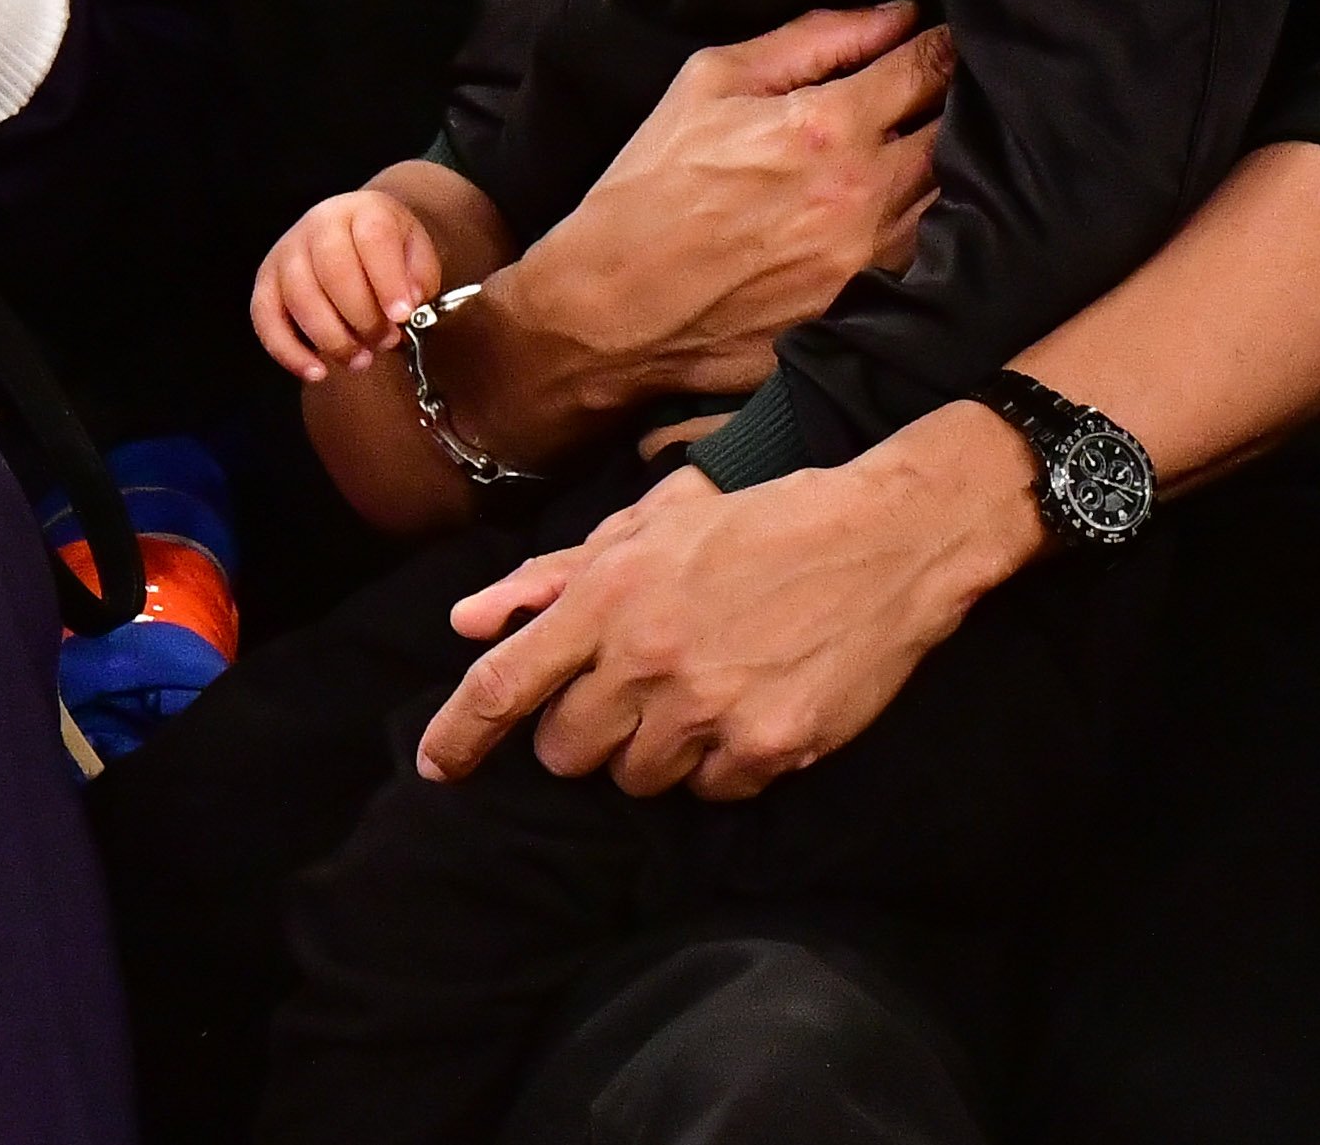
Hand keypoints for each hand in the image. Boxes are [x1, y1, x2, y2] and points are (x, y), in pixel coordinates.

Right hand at [253, 188, 447, 382]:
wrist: (354, 233)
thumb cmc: (387, 251)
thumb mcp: (416, 253)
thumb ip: (419, 277)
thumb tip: (408, 303)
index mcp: (363, 210)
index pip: (373, 237)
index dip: (388, 279)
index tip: (402, 315)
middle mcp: (319, 223)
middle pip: (333, 269)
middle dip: (362, 316)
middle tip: (385, 341)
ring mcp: (287, 251)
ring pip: (299, 296)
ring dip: (332, 338)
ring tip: (360, 360)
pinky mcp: (266, 281)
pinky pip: (265, 317)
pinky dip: (288, 351)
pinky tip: (316, 372)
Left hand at [418, 403, 1040, 799]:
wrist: (884, 540)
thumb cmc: (758, 524)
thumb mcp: (648, 528)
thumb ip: (550, 578)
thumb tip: (465, 621)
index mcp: (609, 594)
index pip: (504, 684)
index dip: (459, 734)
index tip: (435, 768)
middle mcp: (648, 658)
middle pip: (566, 750)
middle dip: (583, 730)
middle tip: (628, 689)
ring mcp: (708, 710)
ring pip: (634, 780)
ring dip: (650, 750)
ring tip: (695, 692)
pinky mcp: (766, 749)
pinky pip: (707, 794)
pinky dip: (716, 765)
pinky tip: (743, 710)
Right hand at [509, 5, 943, 411]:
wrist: (614, 306)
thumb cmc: (653, 186)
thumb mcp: (711, 81)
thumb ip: (813, 39)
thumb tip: (895, 15)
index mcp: (828, 125)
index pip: (930, 65)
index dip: (946, 44)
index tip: (947, 39)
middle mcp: (865, 193)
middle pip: (961, 132)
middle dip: (961, 103)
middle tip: (949, 91)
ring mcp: (873, 260)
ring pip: (959, 197)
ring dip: (955, 167)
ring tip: (928, 148)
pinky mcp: (868, 310)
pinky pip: (933, 257)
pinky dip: (935, 227)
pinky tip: (911, 211)